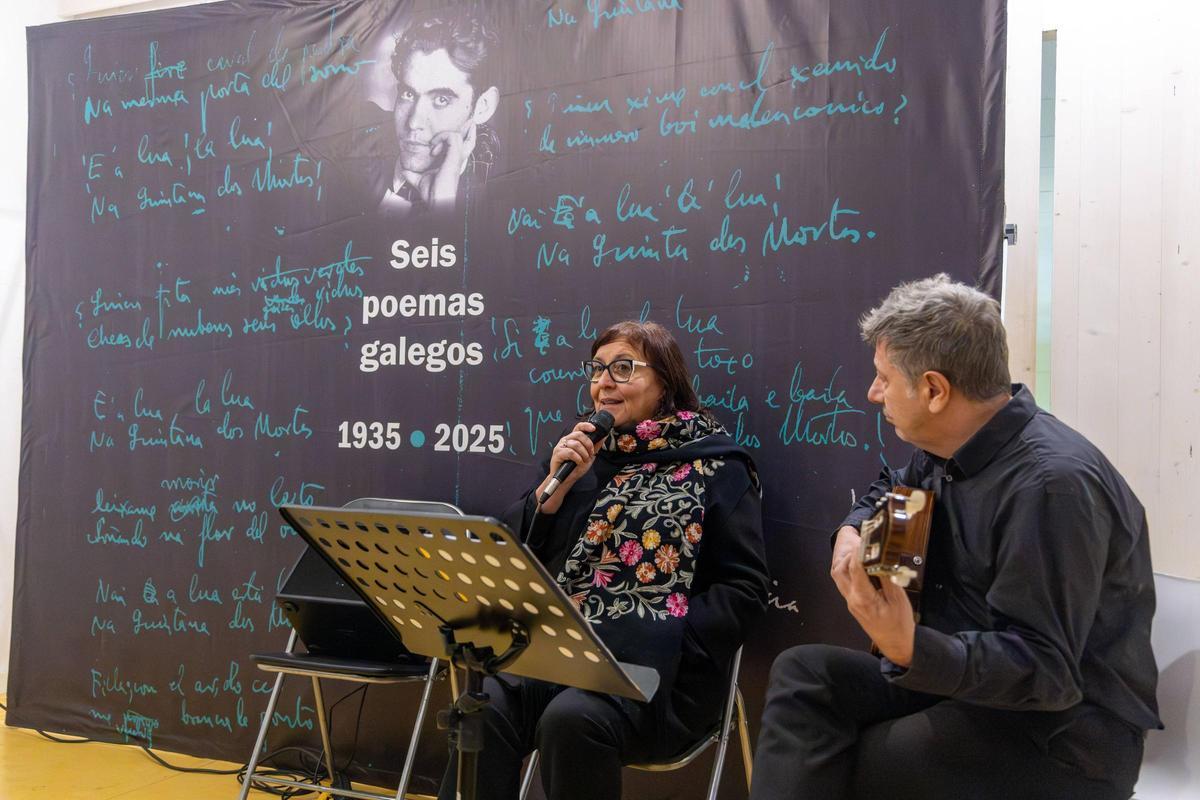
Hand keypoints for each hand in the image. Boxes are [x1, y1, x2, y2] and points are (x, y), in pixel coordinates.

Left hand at [418, 125, 475, 208]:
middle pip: (468, 140)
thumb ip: (412, 174)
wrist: (437, 200)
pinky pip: (452, 137)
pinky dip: (441, 139)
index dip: (456, 139)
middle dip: (467, 129)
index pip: (460, 147)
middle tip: (468, 121)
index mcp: (452, 163)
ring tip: (433, 144)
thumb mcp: (419, 180)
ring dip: (443, 135)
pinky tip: (433, 149)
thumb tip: (403, 169)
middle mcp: (457, 159)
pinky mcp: (455, 156)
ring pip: (458, 136)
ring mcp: (457, 157)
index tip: (436, 142)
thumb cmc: (432, 193)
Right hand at [536, 421, 599, 513]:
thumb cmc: (576, 467)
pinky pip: (570, 452)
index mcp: (573, 439)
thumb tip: (603, 436)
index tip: (594, 429)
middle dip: (588, 444)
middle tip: (591, 453)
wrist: (567, 479)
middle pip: (579, 434)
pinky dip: (577, 458)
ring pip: (575, 444)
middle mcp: (566, 440)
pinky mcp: (557, 454)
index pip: (578, 427)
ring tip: (584, 460)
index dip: (586, 426)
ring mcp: (560, 446)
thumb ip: (595, 446)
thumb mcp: (589, 456)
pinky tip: (578, 462)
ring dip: (583, 453)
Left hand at [830, 526, 915, 666]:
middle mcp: (852, 599)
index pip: (855, 569)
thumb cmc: (900, 624)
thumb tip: (881, 557)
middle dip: (844, 550)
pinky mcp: (851, 602)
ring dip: (841, 557)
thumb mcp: (899, 600)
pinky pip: (842, 580)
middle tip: (852, 533)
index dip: (858, 551)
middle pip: (839, 570)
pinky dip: (844, 566)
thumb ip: (888, 577)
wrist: (896, 645)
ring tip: (850, 541)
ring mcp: (849, 601)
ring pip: (837, 575)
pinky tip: (853, 557)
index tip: (864, 536)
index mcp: (864, 599)